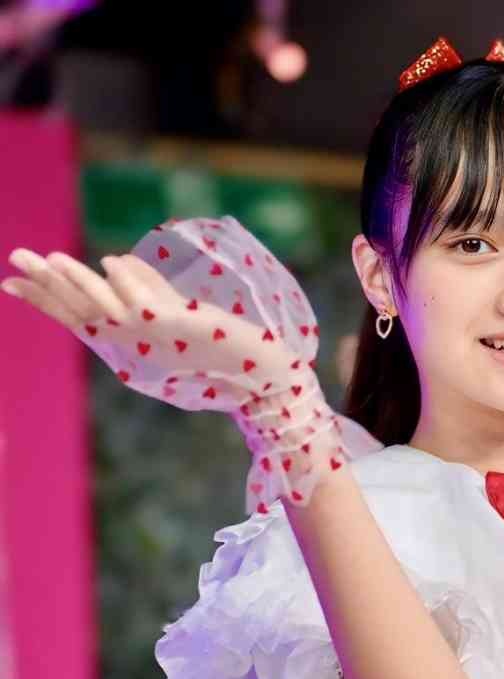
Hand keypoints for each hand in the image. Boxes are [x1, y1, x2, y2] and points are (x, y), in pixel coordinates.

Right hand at [3, 217, 342, 508]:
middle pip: (82, 311)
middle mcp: (136, 346)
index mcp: (131, 346)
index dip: (46, 300)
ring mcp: (155, 338)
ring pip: (106, 306)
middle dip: (47, 286)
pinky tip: (109, 262)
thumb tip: (114, 260)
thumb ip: (146, 289)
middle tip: (13, 260)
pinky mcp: (178, 328)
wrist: (265, 380)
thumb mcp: (174, 319)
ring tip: (49, 259)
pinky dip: (128, 282)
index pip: (78, 319)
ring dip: (77, 282)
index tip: (10, 282)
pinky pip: (145, 303)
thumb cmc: (220, 353)